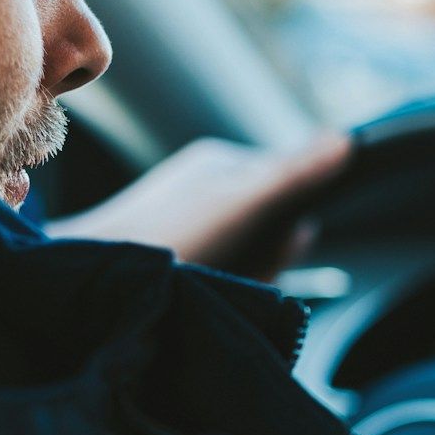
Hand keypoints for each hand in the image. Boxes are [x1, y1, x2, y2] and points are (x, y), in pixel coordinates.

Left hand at [49, 135, 350, 279]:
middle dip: (269, 259)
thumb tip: (346, 141)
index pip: (290, 185)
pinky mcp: (171, 261)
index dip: (295, 224)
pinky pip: (219, 277)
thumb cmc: (164, 238)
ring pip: (246, 258)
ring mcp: (186, 226)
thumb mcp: (241, 203)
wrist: (88, 284)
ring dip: (245, 279)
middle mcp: (203, 191)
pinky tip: (199, 293)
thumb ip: (293, 174)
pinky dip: (220, 291)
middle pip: (271, 228)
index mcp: (220, 165)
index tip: (282, 242)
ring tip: (214, 283)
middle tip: (241, 270)